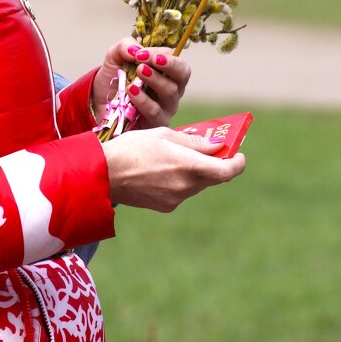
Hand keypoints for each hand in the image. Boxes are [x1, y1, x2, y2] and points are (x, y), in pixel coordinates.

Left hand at [91, 38, 189, 127]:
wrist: (99, 101)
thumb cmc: (115, 77)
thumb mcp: (115, 56)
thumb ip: (125, 46)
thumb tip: (136, 50)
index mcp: (166, 70)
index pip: (175, 59)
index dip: (161, 55)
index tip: (141, 54)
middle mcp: (171, 87)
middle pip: (183, 74)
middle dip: (170, 65)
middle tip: (152, 60)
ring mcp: (166, 106)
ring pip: (170, 92)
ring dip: (155, 79)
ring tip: (139, 72)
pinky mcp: (156, 122)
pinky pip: (155, 111)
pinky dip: (143, 100)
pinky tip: (131, 91)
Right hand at [102, 127, 245, 210]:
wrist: (103, 174)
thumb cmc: (132, 148)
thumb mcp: (163, 135)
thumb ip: (193, 142)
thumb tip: (216, 146)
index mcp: (188, 166)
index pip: (227, 171)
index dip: (237, 163)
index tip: (237, 154)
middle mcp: (186, 187)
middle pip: (213, 177)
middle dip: (214, 163)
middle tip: (207, 148)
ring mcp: (176, 199)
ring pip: (197, 184)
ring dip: (195, 171)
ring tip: (176, 156)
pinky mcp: (165, 206)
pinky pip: (182, 192)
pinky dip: (180, 180)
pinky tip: (161, 169)